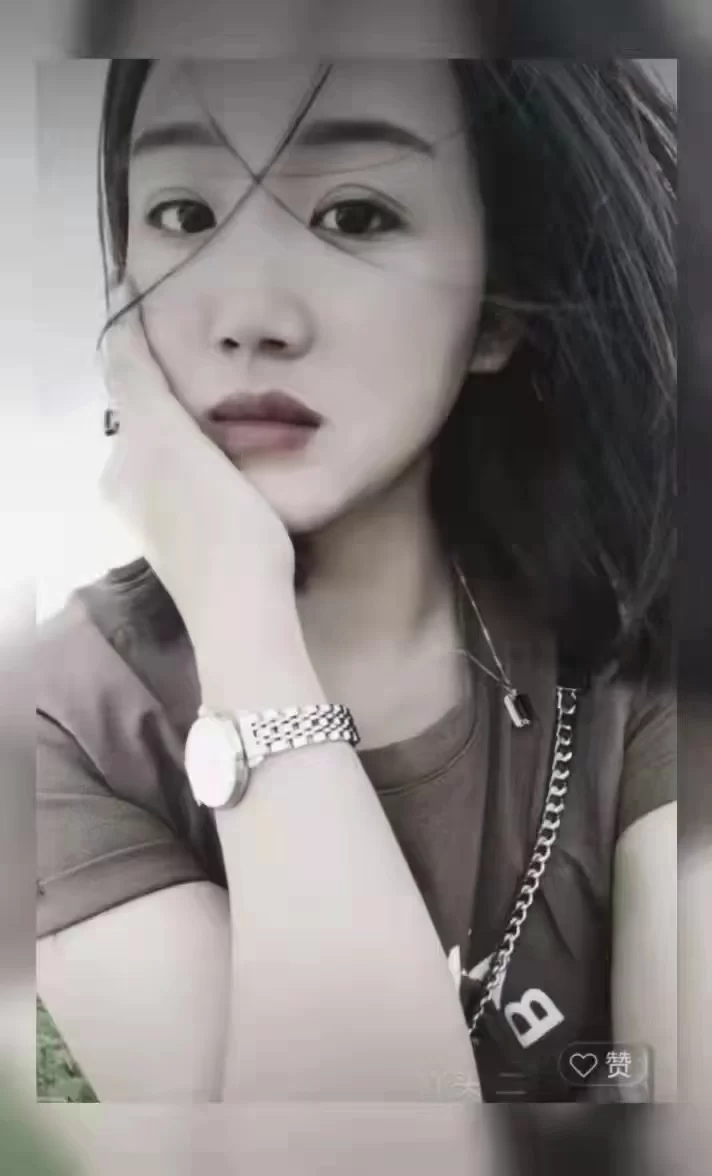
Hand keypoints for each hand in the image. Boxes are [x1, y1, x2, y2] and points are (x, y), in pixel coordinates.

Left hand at [99, 280, 297, 655]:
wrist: (246, 610)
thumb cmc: (216, 522)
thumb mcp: (171, 444)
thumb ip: (142, 388)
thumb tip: (117, 334)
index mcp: (124, 466)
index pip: (130, 388)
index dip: (143, 346)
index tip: (159, 303)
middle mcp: (133, 493)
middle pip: (154, 421)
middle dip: (176, 388)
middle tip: (214, 353)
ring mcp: (166, 520)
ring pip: (177, 451)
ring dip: (199, 423)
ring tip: (237, 401)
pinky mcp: (198, 540)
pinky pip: (198, 478)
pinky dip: (213, 455)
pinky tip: (241, 458)